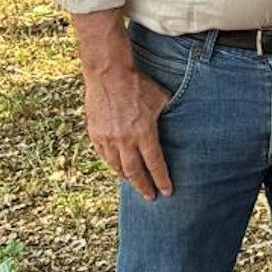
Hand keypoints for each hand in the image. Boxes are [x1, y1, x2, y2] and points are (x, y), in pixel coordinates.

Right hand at [83, 61, 173, 199]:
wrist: (109, 74)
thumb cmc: (139, 84)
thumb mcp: (161, 99)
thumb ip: (167, 114)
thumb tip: (176, 122)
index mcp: (144, 133)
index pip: (155, 164)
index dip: (161, 180)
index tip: (167, 192)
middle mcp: (125, 140)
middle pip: (135, 172)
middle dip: (144, 187)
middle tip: (151, 197)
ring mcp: (108, 138)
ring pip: (117, 166)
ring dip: (127, 177)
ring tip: (135, 184)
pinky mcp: (95, 133)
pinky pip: (103, 156)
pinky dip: (111, 164)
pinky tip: (117, 167)